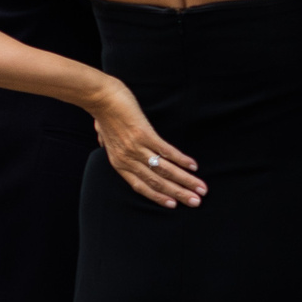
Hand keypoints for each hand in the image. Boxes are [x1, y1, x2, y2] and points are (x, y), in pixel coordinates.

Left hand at [91, 79, 202, 207]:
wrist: (100, 96)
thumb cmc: (102, 112)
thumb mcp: (102, 133)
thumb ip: (105, 141)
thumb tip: (102, 142)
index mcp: (119, 162)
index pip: (141, 186)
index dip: (158, 197)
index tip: (175, 205)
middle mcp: (128, 159)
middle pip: (156, 182)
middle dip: (179, 193)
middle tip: (196, 202)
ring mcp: (136, 148)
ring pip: (164, 170)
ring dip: (185, 180)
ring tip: (201, 188)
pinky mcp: (144, 135)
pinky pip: (166, 151)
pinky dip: (181, 160)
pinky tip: (194, 166)